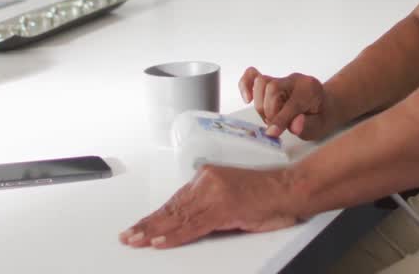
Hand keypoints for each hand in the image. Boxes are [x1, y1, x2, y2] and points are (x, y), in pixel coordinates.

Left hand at [119, 165, 298, 248]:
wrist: (290, 189)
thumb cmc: (268, 194)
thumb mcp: (232, 196)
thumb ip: (211, 206)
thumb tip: (190, 222)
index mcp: (208, 176)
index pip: (176, 200)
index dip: (156, 215)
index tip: (140, 226)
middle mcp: (208, 182)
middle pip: (172, 207)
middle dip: (148, 224)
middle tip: (128, 236)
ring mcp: (215, 194)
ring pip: (178, 217)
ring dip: (154, 231)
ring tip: (136, 240)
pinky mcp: (223, 208)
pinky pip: (193, 226)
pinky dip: (174, 235)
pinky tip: (159, 241)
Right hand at [239, 67, 340, 138]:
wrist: (323, 105)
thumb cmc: (319, 116)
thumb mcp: (320, 126)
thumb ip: (307, 126)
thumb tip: (294, 125)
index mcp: (310, 88)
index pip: (292, 102)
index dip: (280, 119)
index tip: (272, 133)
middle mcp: (295, 79)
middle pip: (272, 88)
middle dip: (270, 112)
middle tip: (275, 127)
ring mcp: (281, 78)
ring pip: (261, 82)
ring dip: (260, 104)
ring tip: (269, 118)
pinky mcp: (270, 80)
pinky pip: (252, 75)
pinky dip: (245, 85)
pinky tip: (247, 99)